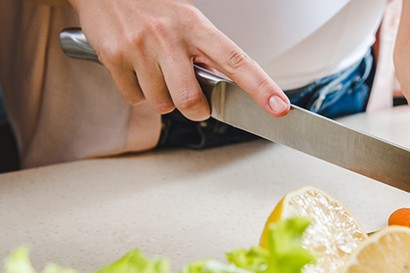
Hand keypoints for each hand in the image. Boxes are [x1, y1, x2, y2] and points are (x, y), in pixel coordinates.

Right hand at [68, 0, 289, 119]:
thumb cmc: (153, 8)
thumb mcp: (187, 21)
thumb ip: (205, 53)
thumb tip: (224, 90)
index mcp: (196, 25)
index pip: (237, 61)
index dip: (261, 87)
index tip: (279, 107)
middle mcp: (169, 36)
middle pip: (191, 100)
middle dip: (194, 109)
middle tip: (193, 100)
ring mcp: (140, 48)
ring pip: (162, 104)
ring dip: (162, 97)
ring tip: (156, 71)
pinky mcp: (114, 58)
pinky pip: (134, 99)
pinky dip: (138, 93)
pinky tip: (136, 70)